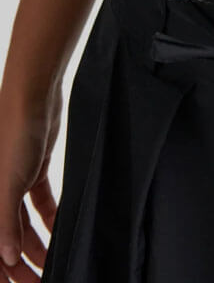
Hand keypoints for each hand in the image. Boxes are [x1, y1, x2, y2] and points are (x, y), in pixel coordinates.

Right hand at [0, 84, 61, 280]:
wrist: (33, 95)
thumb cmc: (13, 134)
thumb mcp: (6, 184)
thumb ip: (3, 224)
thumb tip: (6, 260)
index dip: (3, 271)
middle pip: (6, 240)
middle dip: (21, 265)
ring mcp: (14, 183)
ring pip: (24, 226)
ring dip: (38, 247)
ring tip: (54, 265)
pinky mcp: (33, 172)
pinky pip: (40, 205)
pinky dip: (51, 220)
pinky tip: (62, 233)